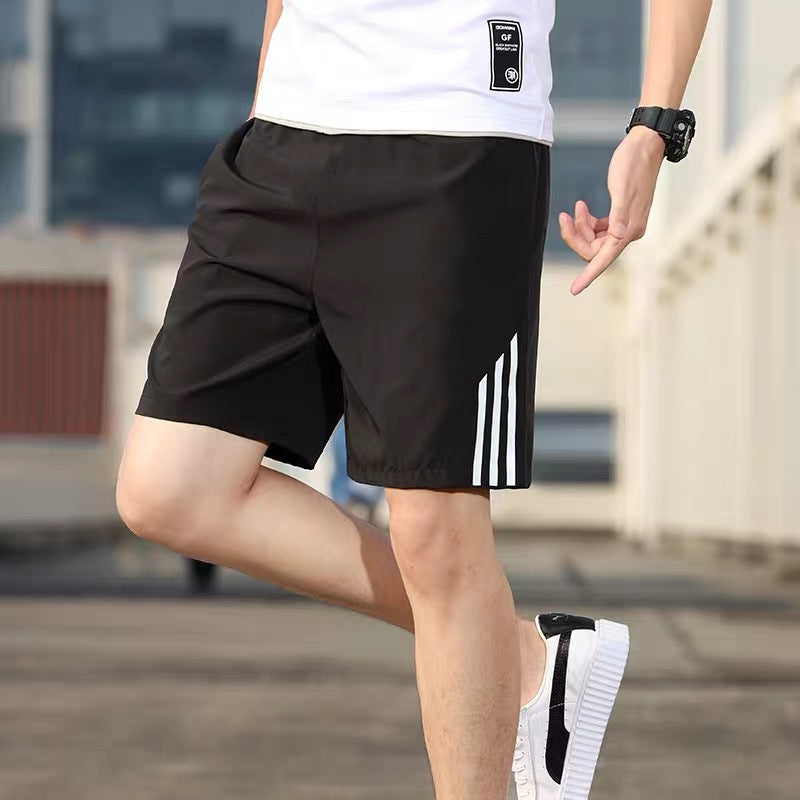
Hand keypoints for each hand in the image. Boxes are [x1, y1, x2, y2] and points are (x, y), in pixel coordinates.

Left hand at [559, 126, 664, 294]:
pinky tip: (581, 208)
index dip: (588, 275)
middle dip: (576, 236)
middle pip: (594, 250)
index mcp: (629, 230)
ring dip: (580, 227)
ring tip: (576, 208)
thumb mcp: (623, 188)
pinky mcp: (620, 216)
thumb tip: (618, 237)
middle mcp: (628, 232)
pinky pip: (598, 230)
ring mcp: (624, 225)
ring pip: (594, 240)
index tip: (574, 289)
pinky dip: (587, 222)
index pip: (603, 259)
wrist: (646, 145)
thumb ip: (620, 215)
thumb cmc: (633, 164)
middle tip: (565, 216)